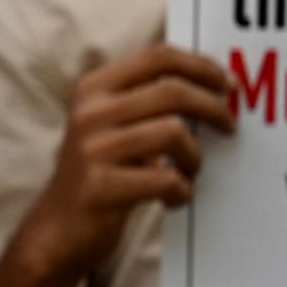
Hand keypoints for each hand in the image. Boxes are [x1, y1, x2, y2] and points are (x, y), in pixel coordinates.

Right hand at [12, 43, 235, 284]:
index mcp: (93, 89)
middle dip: (213, 107)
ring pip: (174, 133)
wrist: (57, 229)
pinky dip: (182, 191)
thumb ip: (145, 101)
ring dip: (195, 158)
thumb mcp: (108, 125)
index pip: (158, 57)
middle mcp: (90, 112)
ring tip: (188, 173)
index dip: (201, 67)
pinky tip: (173, 199)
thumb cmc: (99, 174)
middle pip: (172, 90)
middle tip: (230, 126)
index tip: (228, 85)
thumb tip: (211, 86)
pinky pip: (167, 179)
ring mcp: (93, 149)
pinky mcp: (103, 187)